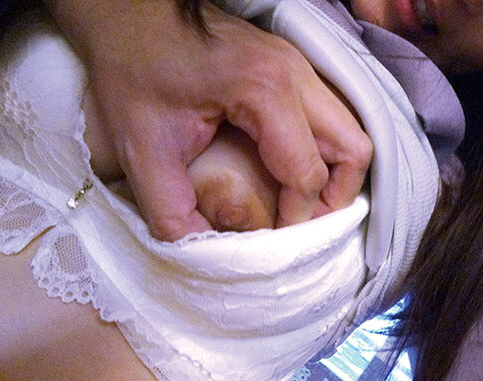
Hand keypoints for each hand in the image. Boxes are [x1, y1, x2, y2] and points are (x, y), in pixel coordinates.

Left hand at [46, 0, 370, 239]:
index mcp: (264, 92)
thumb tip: (205, 254)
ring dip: (334, 172)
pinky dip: (322, 148)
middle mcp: (295, 74)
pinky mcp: (291, 64)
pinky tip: (288, 167)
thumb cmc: (134, 72)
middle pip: (353, 148)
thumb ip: (172, 213)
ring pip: (350, 128)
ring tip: (298, 200)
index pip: (307, 172)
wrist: (129, 17)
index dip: (296, 217)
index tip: (273, 241)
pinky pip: (329, 114)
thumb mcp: (142, 150)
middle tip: (300, 221)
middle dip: (334, 196)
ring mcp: (297, 65)